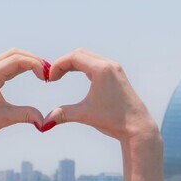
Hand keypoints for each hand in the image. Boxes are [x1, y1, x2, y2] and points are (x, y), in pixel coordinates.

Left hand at [0, 48, 47, 142]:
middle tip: (48, 71)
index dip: (36, 65)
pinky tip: (28, 73)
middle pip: (15, 53)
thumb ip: (26, 115)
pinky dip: (18, 66)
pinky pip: (4, 64)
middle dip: (33, 60)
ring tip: (41, 72)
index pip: (18, 60)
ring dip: (26, 61)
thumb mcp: (5, 118)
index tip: (46, 76)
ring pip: (9, 56)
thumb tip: (44, 121)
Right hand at [42, 48, 158, 140]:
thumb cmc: (113, 120)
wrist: (137, 127)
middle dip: (63, 63)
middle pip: (80, 54)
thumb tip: (43, 123)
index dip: (57, 65)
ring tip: (61, 76)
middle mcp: (109, 65)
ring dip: (73, 63)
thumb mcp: (85, 115)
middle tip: (52, 77)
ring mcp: (115, 69)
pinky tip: (76, 76)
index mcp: (102, 70)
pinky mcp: (117, 74)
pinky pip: (96, 63)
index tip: (49, 79)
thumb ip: (62, 114)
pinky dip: (83, 66)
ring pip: (88, 57)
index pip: (74, 57)